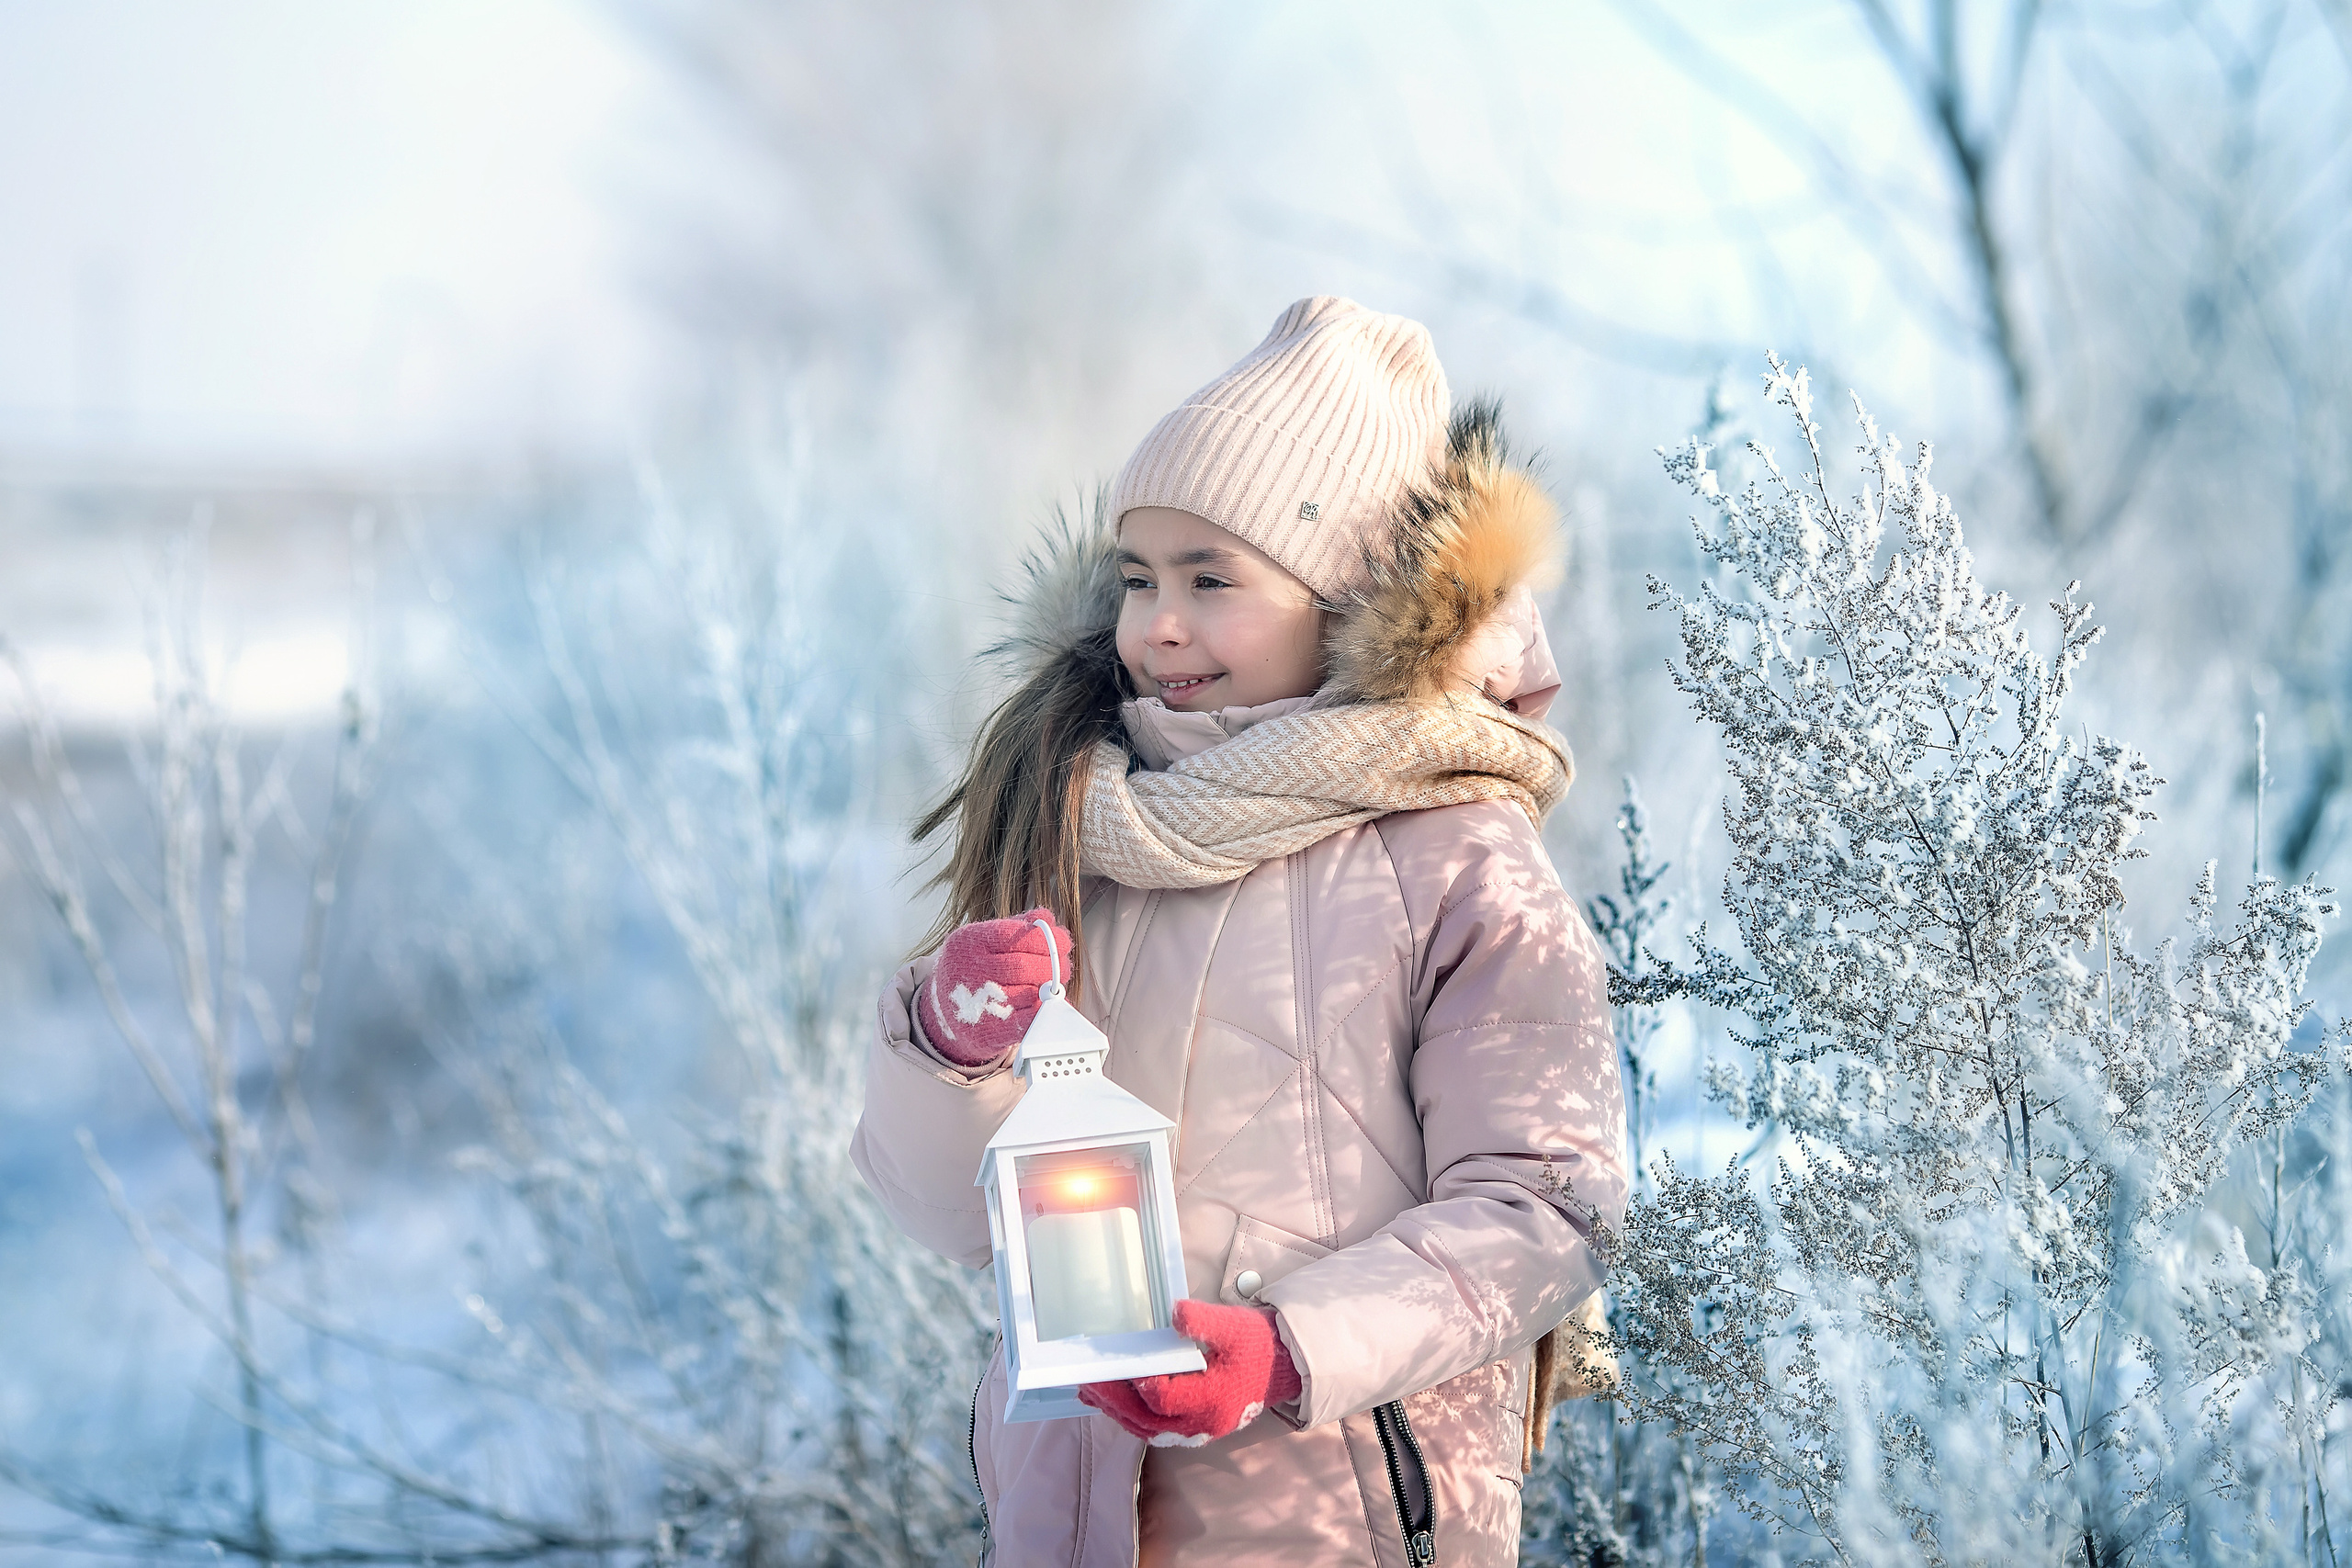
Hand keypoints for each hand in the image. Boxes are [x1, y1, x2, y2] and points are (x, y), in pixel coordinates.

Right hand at [917, 908, 1073, 1067]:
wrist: (945, 1012)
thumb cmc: (974, 970)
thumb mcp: (986, 941)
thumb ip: (1018, 927)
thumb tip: (1046, 918)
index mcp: (968, 942)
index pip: (1012, 935)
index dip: (1045, 938)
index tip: (1063, 942)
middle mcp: (968, 970)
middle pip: (1023, 966)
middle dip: (1053, 966)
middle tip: (1063, 967)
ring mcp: (975, 1002)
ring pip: (1026, 993)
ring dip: (1049, 989)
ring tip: (1054, 985)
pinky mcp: (986, 1032)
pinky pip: (1023, 1022)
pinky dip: (1041, 1012)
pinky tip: (1046, 1005)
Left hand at [1078, 1300, 1301, 1446]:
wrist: (1282, 1365)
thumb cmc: (1256, 1343)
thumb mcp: (1233, 1326)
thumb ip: (1203, 1321)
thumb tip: (1176, 1313)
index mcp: (1213, 1399)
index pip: (1165, 1397)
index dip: (1140, 1383)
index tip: (1119, 1365)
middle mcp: (1204, 1423)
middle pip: (1148, 1421)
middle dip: (1116, 1402)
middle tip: (1088, 1382)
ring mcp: (1200, 1430)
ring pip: (1150, 1430)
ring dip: (1119, 1413)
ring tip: (1092, 1392)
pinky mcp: (1196, 1427)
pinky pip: (1158, 1430)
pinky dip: (1134, 1417)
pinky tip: (1117, 1402)